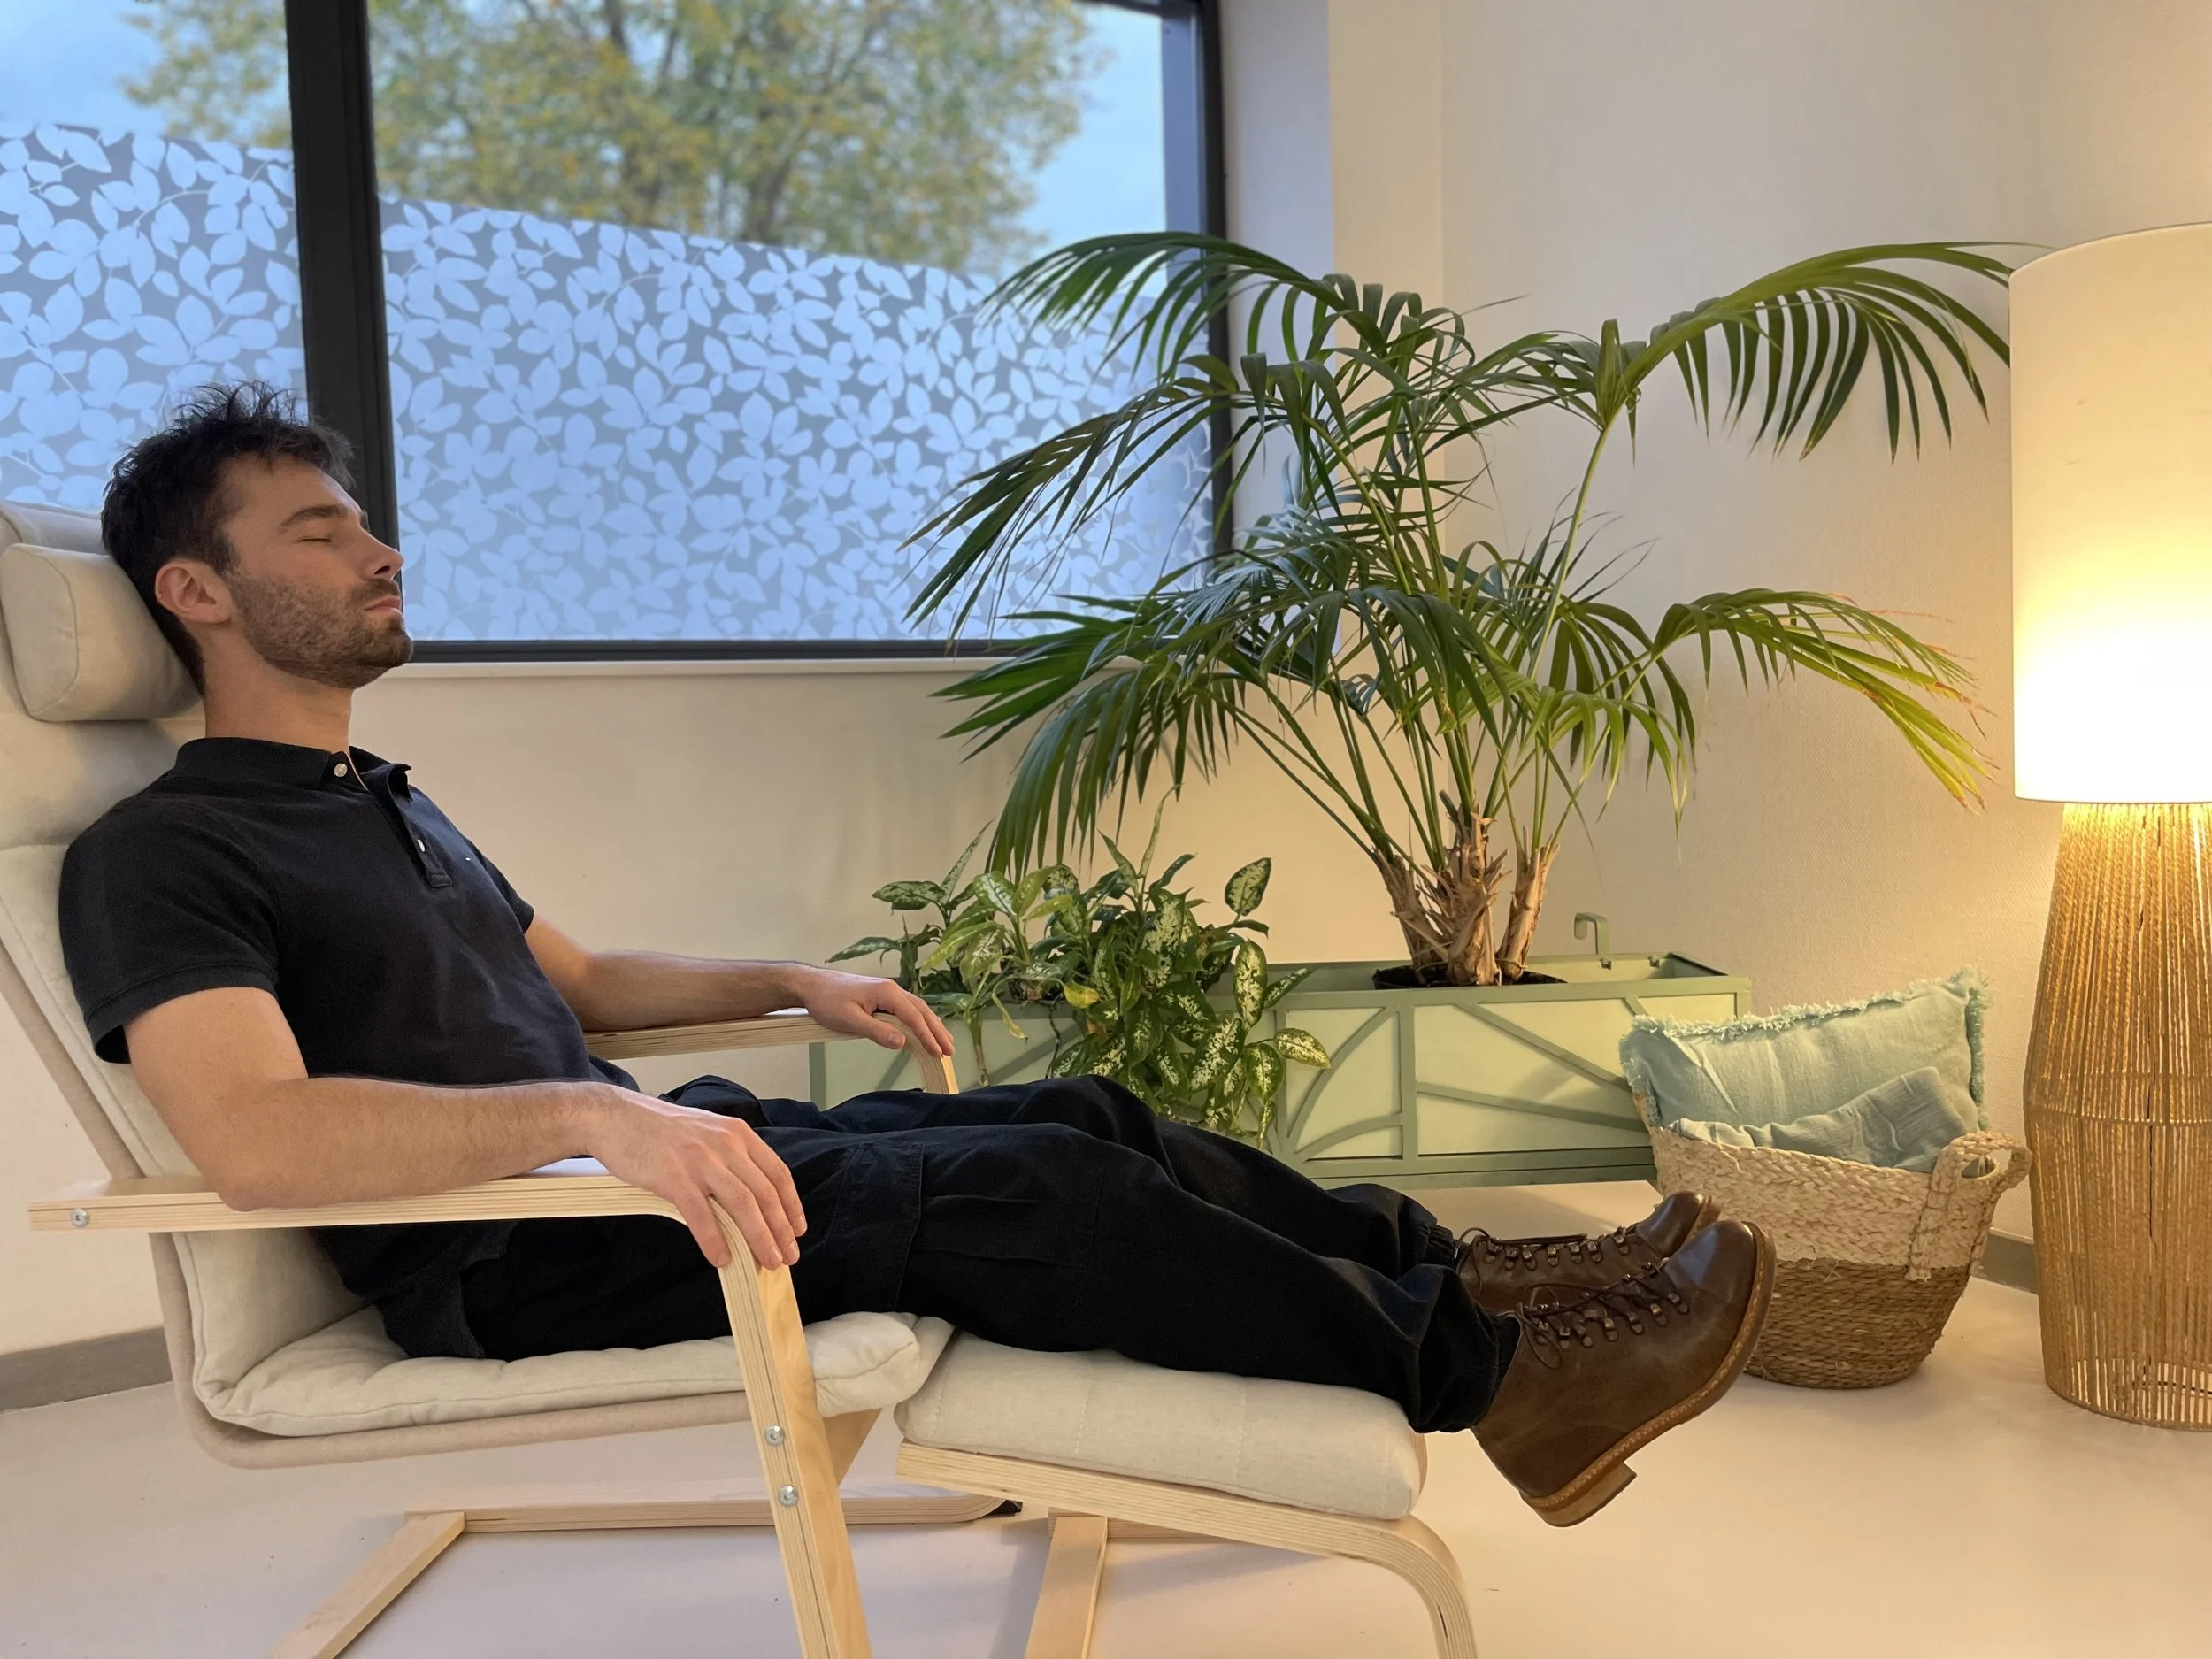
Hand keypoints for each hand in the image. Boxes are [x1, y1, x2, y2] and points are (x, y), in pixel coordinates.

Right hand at [580, 1088, 805, 1269]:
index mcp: (738, 1134)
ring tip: (766, 1262)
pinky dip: (715, 1240)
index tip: (797, 1230)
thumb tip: (751, 1199)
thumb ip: (731, 1157)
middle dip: (780, 1230)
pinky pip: (701, 1214)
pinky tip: (722, 1259)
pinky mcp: (673, 1176)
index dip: (791, 1205)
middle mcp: (725, 1144)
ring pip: (742, 1204)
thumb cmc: (660, 1130)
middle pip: (764, 1193)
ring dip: (758, 1238)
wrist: (615, 1117)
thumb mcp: (707, 1132)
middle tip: (787, 1257)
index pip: (777, 1173)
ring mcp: (700, 1159)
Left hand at [791, 966, 953, 1058]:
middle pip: (922, 1011)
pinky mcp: (883, 997)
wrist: (813, 985)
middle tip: (950, 1051)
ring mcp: (889, 992)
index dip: (927, 1036)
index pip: (913, 1017)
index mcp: (887, 993)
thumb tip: (902, 1042)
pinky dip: (921, 1021)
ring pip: (917, 1009)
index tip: (938, 1052)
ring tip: (945, 1042)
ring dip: (932, 1026)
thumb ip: (876, 1031)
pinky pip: (908, 1009)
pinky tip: (924, 1029)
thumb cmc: (827, 1001)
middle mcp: (892, 989)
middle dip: (937, 1031)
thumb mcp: (850, 1020)